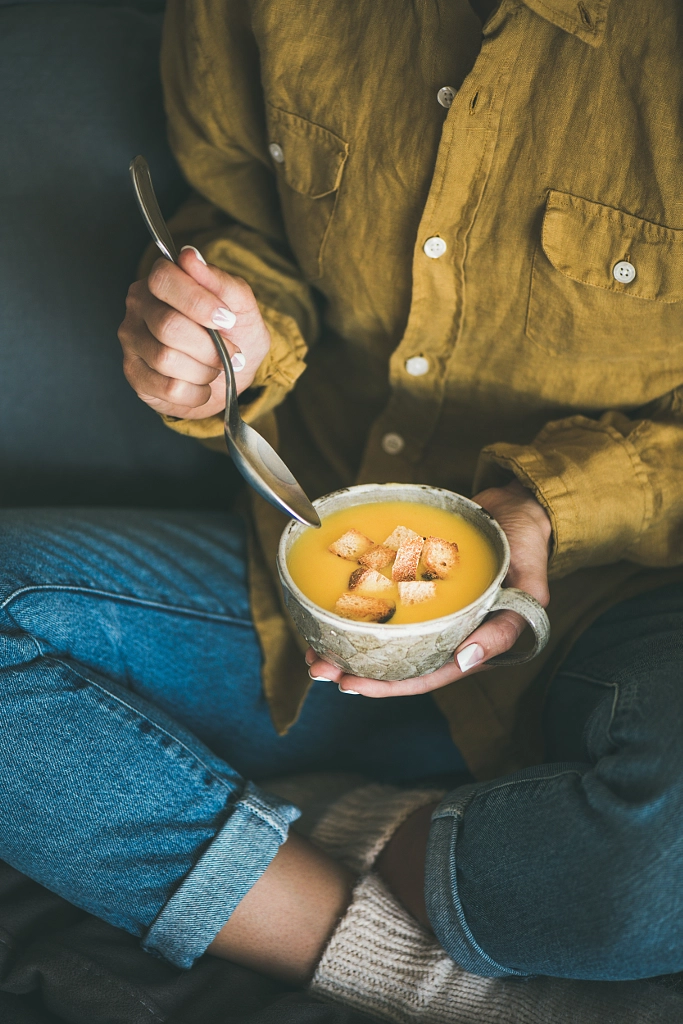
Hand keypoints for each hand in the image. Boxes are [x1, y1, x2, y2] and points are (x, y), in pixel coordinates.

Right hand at [118, 246, 270, 418]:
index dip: (198, 302)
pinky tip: (201, 386)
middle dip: (210, 347)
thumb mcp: (241, 307)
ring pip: (166, 359)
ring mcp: (131, 340)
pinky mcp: (134, 374)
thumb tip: (189, 257)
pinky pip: (167, 388)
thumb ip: (220, 282)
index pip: (163, 278)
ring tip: (215, 369)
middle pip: (168, 326)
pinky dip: (196, 392)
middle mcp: (139, 306)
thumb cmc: (234, 334)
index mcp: (162, 280)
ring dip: (204, 370)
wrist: (231, 375)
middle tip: (232, 353)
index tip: (227, 319)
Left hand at [306, 478, 550, 695]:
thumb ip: (506, 626)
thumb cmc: (526, 545)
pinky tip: (326, 607)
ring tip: (312, 646)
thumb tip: (465, 659)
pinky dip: (354, 606)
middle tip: (318, 667)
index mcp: (471, 643)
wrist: (515, 505)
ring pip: (382, 634)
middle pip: (396, 660)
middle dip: (355, 668)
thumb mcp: (529, 585)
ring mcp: (427, 608)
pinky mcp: (413, 582)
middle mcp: (445, 630)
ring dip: (346, 641)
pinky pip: (381, 600)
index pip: (425, 675)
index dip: (388, 685)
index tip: (351, 685)